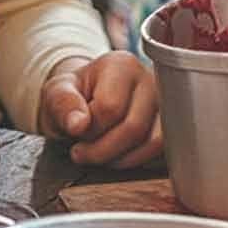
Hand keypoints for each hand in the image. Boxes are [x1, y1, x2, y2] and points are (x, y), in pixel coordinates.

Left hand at [38, 52, 162, 168]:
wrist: (86, 100)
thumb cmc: (74, 96)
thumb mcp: (56, 93)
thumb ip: (63, 104)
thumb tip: (78, 125)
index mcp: (122, 64)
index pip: (110, 107)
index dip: (89, 130)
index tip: (75, 133)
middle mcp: (150, 79)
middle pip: (134, 128)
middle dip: (102, 151)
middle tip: (82, 152)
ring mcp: (165, 102)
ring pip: (153, 143)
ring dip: (122, 160)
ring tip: (102, 156)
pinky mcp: (171, 123)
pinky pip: (163, 152)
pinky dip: (139, 162)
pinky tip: (119, 156)